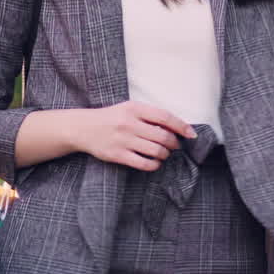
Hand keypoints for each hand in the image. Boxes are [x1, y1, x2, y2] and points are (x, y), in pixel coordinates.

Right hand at [73, 101, 196, 170]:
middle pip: (163, 137)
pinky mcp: (116, 155)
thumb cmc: (112, 118)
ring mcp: (122, 140)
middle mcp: (129, 123)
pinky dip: (154, 164)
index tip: (191, 134)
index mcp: (135, 109)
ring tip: (164, 154)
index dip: (181, 127)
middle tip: (175, 146)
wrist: (82, 128)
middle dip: (174, 144)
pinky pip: (143, 163)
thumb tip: (178, 127)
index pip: (165, 117)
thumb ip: (151, 115)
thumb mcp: (130, 108)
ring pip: (156, 151)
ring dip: (165, 155)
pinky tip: (155, 162)